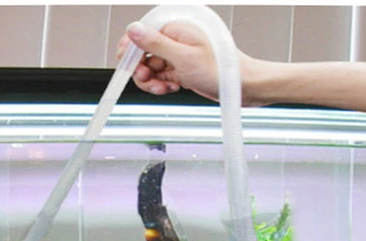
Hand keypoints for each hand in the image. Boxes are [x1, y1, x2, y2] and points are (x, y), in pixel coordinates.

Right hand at [116, 19, 263, 104]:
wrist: (241, 85)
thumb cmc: (221, 69)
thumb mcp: (184, 57)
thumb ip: (156, 44)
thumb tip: (133, 30)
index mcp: (175, 28)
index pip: (141, 34)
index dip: (131, 52)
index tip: (125, 68)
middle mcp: (175, 39)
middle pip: (143, 53)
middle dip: (142, 71)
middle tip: (150, 82)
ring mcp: (177, 54)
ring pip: (151, 68)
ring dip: (153, 81)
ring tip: (165, 88)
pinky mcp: (181, 68)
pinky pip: (162, 76)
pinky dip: (162, 84)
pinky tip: (172, 87)